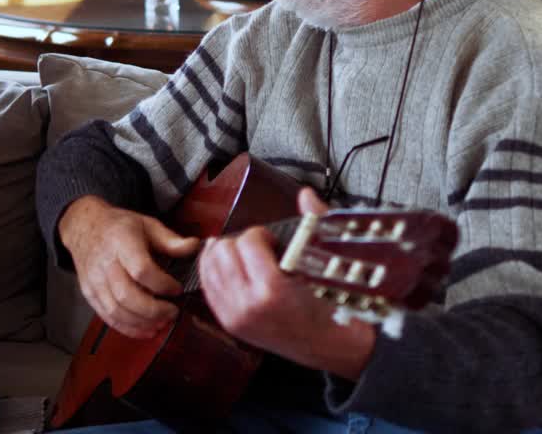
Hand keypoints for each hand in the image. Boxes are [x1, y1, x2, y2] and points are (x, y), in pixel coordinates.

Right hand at [59, 197, 200, 338]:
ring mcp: (95, 281)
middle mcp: (105, 264)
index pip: (141, 269)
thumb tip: (195, 246)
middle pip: (127, 295)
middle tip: (173, 311)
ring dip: (142, 323)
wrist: (85, 227)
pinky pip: (108, 317)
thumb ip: (171, 240)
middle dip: (154, 310)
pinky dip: (128, 328)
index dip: (162, 284)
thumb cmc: (118, 227)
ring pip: (116, 311)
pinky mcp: (90, 294)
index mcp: (122, 243)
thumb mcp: (147, 224)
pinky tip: (146, 329)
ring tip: (162, 322)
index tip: (177, 288)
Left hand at [199, 188, 374, 378]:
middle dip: (239, 242)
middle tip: (258, 248)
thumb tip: (306, 194)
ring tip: (244, 256)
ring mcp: (235, 317)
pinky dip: (214, 271)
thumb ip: (313, 224)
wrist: (331, 346)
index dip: (260, 234)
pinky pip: (207, 287)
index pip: (247, 242)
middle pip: (222, 251)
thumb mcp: (328, 265)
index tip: (273, 240)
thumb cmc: (333, 306)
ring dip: (224, 255)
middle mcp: (247, 305)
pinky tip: (231, 268)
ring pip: (208, 267)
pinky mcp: (229, 324)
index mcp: (272, 290)